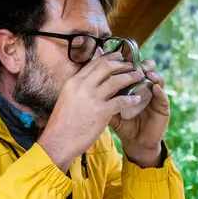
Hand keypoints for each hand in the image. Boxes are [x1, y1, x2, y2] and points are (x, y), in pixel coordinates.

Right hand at [38, 52, 145, 171]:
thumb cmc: (63, 124)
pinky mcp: (101, 112)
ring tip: (139, 76)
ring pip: (116, 81)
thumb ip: (79, 88)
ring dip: (130, 77)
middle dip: (121, 64)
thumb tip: (89, 80)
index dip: (108, 58)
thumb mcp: (67, 99)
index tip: (118, 56)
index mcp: (74, 82)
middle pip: (106, 67)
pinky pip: (121, 101)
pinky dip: (131, 99)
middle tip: (131, 64)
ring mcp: (92, 99)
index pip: (93, 64)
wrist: (58, 142)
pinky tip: (137, 99)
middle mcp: (83, 87)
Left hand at [109, 59, 169, 167]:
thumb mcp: (110, 110)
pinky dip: (160, 91)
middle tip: (134, 63)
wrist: (136, 143)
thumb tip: (88, 83)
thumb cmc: (124, 125)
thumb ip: (103, 96)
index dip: (127, 61)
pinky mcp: (163, 107)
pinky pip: (164, 96)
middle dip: (142, 63)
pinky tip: (155, 87)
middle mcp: (146, 87)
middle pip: (147, 69)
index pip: (132, 68)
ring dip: (153, 73)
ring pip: (158, 78)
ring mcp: (156, 96)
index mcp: (134, 85)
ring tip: (146, 73)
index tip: (119, 56)